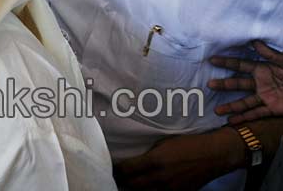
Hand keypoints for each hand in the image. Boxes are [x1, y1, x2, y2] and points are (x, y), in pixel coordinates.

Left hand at [113, 129, 243, 190]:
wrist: (215, 154)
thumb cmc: (190, 144)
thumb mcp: (165, 143)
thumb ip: (149, 154)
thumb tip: (135, 159)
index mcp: (155, 161)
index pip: (127, 170)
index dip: (117, 170)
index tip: (113, 167)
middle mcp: (161, 177)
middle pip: (133, 185)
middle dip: (122, 181)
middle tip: (117, 177)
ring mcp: (171, 188)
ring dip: (135, 188)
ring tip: (129, 184)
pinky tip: (147, 188)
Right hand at [209, 41, 282, 123]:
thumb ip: (270, 54)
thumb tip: (254, 41)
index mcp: (263, 69)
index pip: (240, 65)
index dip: (226, 63)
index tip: (211, 60)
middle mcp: (261, 83)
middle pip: (238, 84)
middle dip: (224, 84)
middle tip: (210, 84)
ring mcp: (265, 97)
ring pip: (244, 102)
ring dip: (231, 107)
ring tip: (217, 111)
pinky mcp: (272, 109)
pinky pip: (256, 114)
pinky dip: (244, 118)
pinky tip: (232, 121)